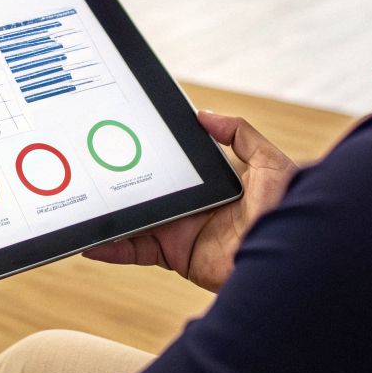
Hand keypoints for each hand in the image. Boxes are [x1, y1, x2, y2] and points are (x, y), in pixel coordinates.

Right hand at [82, 111, 297, 291]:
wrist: (287, 257)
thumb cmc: (287, 210)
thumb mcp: (269, 162)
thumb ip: (239, 134)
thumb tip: (203, 115)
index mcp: (211, 183)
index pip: (173, 165)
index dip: (150, 154)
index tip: (124, 140)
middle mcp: (192, 206)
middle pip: (148, 191)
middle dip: (120, 183)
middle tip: (92, 169)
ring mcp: (181, 231)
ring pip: (135, 220)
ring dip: (109, 216)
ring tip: (83, 205)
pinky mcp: (175, 255)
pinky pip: (137, 251)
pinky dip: (113, 249)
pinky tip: (92, 242)